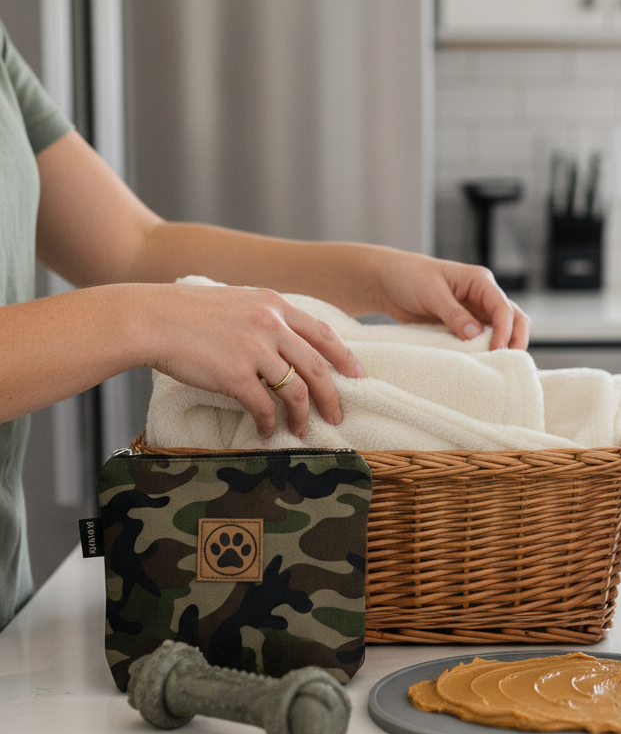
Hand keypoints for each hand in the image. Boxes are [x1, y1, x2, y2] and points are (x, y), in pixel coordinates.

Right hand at [137, 283, 363, 438]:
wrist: (150, 318)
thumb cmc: (188, 313)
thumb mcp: (238, 302)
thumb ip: (266, 317)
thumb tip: (287, 344)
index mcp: (274, 304)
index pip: (323, 332)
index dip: (345, 356)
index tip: (357, 375)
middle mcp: (271, 325)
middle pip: (318, 366)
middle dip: (332, 395)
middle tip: (338, 415)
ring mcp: (255, 350)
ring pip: (296, 391)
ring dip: (303, 416)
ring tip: (302, 429)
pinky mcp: (236, 375)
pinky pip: (264, 407)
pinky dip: (270, 423)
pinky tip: (268, 431)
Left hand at [361, 250, 530, 349]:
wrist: (388, 282)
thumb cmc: (409, 278)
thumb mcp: (431, 293)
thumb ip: (454, 314)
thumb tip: (476, 334)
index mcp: (479, 280)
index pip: (502, 307)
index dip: (505, 330)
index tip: (497, 350)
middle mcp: (483, 295)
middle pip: (514, 318)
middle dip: (515, 339)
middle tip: (508, 362)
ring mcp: (476, 311)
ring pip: (503, 329)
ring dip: (504, 345)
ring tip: (497, 366)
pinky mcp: (465, 324)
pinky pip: (483, 338)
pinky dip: (486, 350)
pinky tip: (481, 363)